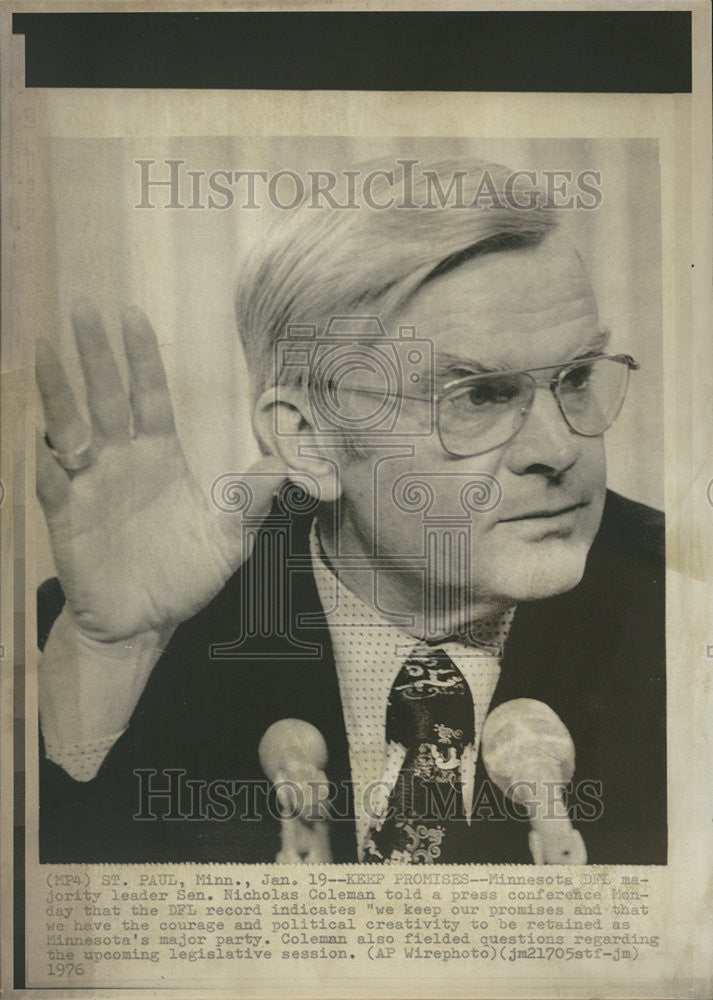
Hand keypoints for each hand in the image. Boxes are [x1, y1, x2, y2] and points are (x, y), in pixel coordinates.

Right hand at [36, 301, 285, 641]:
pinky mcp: (66, 519)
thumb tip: (295, 464)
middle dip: (96, 356)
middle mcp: (121, 461)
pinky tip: (50, 449)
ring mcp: (89, 487)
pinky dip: (47, 464)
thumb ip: (254, 498)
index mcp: (159, 456)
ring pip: (68, 429)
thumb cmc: (187, 572)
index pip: (148, 395)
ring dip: (58, 394)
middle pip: (106, 398)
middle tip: (84, 310)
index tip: (132, 315)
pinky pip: (51, 485)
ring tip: (45, 355)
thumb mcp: (230, 535)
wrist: (145, 621)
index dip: (140, 358)